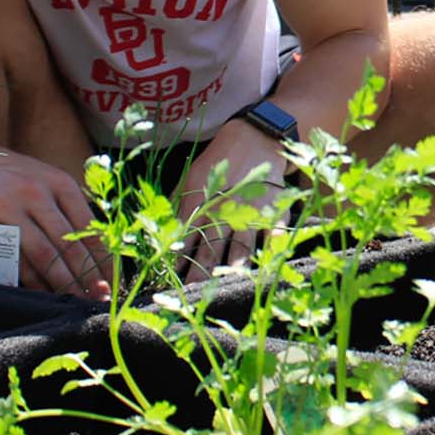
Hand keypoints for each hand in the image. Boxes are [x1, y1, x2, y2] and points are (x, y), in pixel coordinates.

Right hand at [0, 145, 107, 298]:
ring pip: (44, 256)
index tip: (113, 280)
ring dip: (64, 284)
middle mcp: (37, 195)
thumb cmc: (13, 176)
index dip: (103, 258)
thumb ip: (71, 208)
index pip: (89, 227)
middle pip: (69, 245)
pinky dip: (33, 282)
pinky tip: (45, 294)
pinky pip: (15, 262)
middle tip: (99, 298)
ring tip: (77, 300)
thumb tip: (99, 248)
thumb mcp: (47, 179)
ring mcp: (11, 212)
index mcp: (60, 183)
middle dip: (87, 276)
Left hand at [177, 126, 286, 284]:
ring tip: (222, 291)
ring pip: (240, 250)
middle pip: (210, 251)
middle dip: (199, 277)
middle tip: (191, 298)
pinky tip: (264, 272)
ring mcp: (250, 213)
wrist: (256, 136)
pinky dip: (270, 255)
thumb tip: (161, 233)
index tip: (168, 283)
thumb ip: (177, 204)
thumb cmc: (219, 161)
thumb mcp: (192, 177)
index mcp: (201, 203)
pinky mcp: (274, 212)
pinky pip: (273, 238)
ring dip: (230, 272)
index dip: (176, 263)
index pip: (185, 239)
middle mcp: (224, 211)